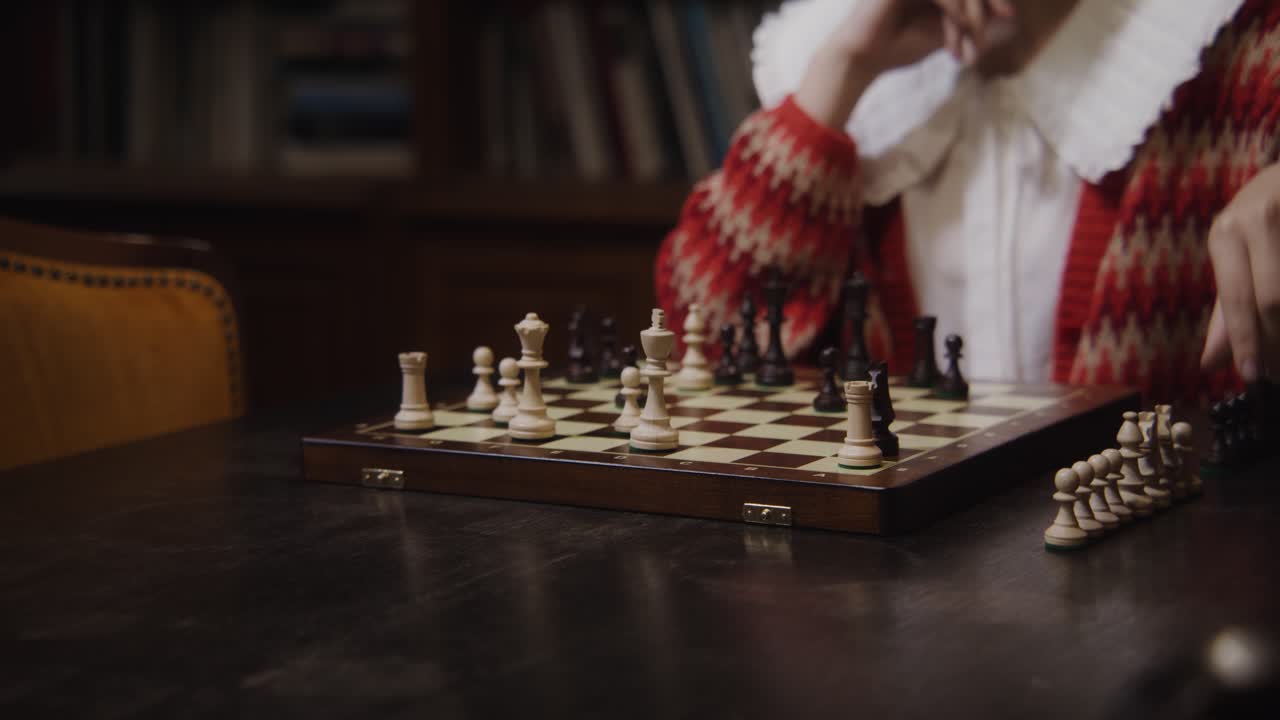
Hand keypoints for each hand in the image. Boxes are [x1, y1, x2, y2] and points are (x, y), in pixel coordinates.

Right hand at [834, 0, 1015, 73]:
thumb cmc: (896, 49)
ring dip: (972, 9)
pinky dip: (956, 9)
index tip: (1008, 15)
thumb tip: (1005, 17)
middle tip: (1004, 18)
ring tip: (977, 35)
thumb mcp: (942, 34)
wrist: (860, 61)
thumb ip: (968, 22)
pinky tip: (963, 27)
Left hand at [1201, 162, 1279, 380]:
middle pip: (1272, 300)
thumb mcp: (1234, 254)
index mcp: (1226, 233)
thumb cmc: (1260, 218)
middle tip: (1276, 375)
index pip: (1236, 297)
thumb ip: (1225, 309)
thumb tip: (1210, 362)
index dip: (1244, 340)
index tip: (1250, 375)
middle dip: (1274, 344)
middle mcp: (1259, 221)